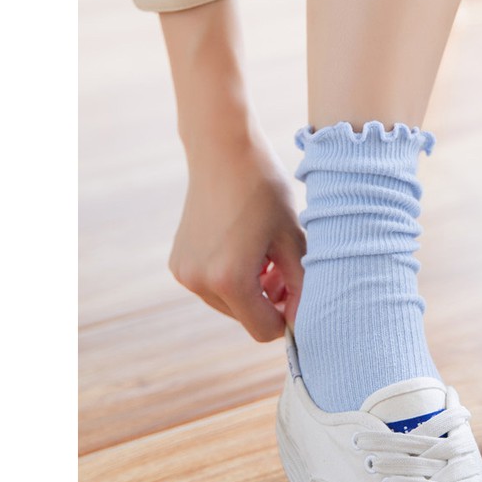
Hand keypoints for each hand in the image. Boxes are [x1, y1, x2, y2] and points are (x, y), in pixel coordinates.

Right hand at [169, 138, 304, 342]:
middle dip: (270, 301)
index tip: (300, 290)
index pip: (265, 330)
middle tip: (286, 267)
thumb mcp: (293, 238)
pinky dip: (232, 277)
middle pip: (247, 319)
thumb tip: (303, 322)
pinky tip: (244, 247)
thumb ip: (302, 285)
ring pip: (231, 306)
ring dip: (252, 291)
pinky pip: (213, 287)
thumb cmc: (264, 189)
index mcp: (230, 279)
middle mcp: (199, 282)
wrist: (222, 151)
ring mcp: (184, 274)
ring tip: (267, 256)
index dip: (288, 317)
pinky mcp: (178, 264)